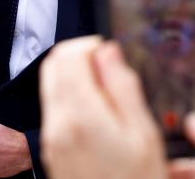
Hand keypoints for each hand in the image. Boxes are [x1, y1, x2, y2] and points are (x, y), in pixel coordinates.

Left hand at [40, 37, 167, 178]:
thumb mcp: (143, 133)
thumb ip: (123, 87)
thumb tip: (108, 52)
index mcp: (80, 114)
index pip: (67, 55)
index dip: (90, 45)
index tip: (112, 56)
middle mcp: (57, 123)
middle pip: (53, 66)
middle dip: (80, 58)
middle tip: (110, 72)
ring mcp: (51, 138)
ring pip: (52, 86)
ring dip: (76, 78)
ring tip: (110, 97)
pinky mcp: (52, 149)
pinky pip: (55, 108)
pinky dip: (72, 99)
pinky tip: (100, 116)